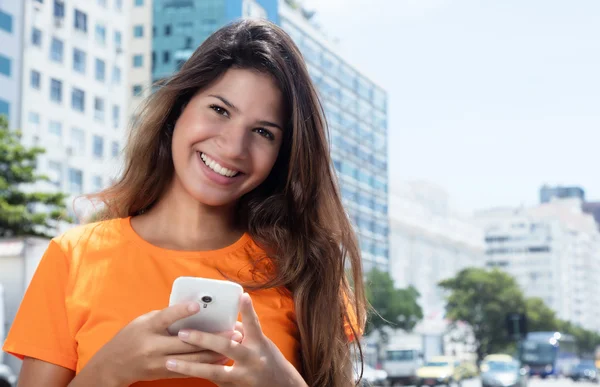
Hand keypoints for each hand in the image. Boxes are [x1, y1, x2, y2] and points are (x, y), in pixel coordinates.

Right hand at [81, 302, 242, 385]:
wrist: (114, 365)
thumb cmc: (130, 337)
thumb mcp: (143, 321)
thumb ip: (165, 316)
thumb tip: (191, 309)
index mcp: (147, 328)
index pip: (165, 318)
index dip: (181, 311)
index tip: (197, 305)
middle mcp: (153, 347)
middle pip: (186, 342)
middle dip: (212, 337)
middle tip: (233, 330)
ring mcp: (160, 363)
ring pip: (192, 358)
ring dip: (215, 351)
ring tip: (233, 343)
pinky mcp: (165, 373)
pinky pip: (190, 370)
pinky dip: (207, 364)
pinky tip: (221, 358)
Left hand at [165, 293, 307, 386]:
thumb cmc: (269, 360)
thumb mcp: (261, 344)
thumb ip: (244, 331)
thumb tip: (225, 319)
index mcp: (259, 344)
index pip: (253, 324)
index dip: (248, 310)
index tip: (242, 296)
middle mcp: (252, 359)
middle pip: (227, 347)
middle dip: (203, 340)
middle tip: (183, 333)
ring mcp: (243, 376)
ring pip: (214, 371)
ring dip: (190, 367)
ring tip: (171, 362)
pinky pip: (213, 379)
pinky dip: (198, 373)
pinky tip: (180, 371)